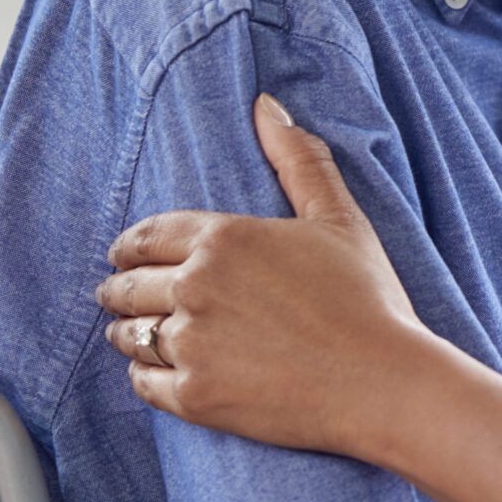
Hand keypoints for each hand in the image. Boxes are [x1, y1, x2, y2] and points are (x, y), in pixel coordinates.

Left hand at [96, 94, 451, 458]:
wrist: (382, 381)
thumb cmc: (367, 297)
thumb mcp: (339, 218)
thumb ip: (298, 159)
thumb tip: (266, 105)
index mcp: (223, 238)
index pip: (144, 236)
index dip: (129, 247)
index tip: (126, 256)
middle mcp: (195, 287)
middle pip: (126, 286)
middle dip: (119, 288)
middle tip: (120, 295)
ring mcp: (191, 344)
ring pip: (128, 335)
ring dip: (127, 331)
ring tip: (137, 334)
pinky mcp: (194, 396)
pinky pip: (142, 383)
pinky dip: (146, 375)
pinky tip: (162, 371)